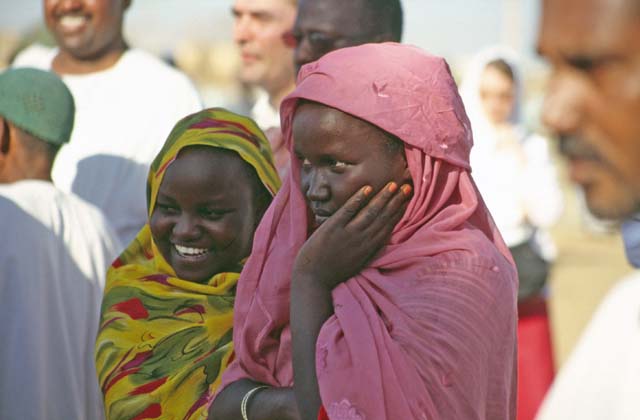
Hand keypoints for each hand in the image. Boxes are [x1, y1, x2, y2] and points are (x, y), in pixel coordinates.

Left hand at [293, 182, 411, 288]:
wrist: (313, 279)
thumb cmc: (334, 271)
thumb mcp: (358, 263)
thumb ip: (369, 250)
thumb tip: (381, 238)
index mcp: (369, 248)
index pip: (388, 226)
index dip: (399, 212)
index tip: (407, 200)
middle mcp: (362, 239)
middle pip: (383, 217)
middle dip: (396, 201)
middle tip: (407, 187)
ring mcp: (348, 233)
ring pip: (370, 212)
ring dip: (382, 198)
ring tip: (393, 185)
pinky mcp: (333, 228)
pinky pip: (348, 210)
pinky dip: (358, 199)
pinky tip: (367, 189)